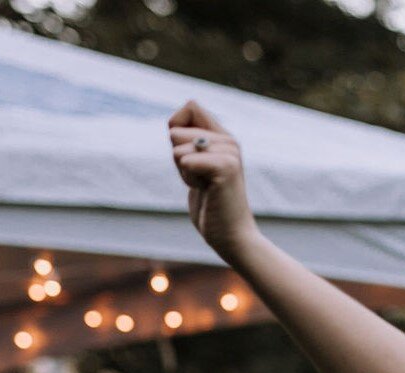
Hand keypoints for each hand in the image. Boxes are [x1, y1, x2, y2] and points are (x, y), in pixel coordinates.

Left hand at [169, 101, 259, 259]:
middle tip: (201, 180)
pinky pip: (186, 160)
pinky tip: (206, 191)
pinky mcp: (226, 167)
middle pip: (176, 130)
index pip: (190, 106)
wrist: (231, 236)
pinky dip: (188, 178)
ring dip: (183, 172)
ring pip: (178, 147)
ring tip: (205, 187)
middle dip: (178, 159)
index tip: (191, 157)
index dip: (177, 130)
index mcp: (223, 136)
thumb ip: (187, 145)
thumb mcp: (195, 168)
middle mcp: (229, 140)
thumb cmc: (211, 205)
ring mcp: (229, 152)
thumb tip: (173, 128)